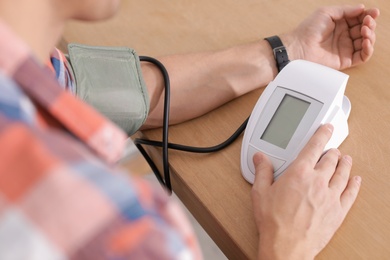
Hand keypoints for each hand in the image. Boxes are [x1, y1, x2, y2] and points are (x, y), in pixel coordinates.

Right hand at [251, 124, 360, 259]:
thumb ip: (262, 171)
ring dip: (345, 163)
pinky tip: (355, 180)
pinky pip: (350, 193)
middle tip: (333, 148)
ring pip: (342, 173)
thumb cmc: (273, 221)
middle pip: (330, 159)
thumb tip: (260, 158)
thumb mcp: (260, 192)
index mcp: (299, 173)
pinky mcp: (338, 211)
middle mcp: (317, 181)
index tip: (327, 128)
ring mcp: (330, 196)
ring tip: (345, 158)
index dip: (322, 134)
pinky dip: (354, 184)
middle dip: (332, 151)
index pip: (314, 147)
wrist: (287, 245)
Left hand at [282, 4, 379, 69]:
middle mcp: (343, 36)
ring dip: (370, 35)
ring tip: (365, 30)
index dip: (368, 15)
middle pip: (364, 30)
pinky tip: (366, 42)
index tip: (373, 12)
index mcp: (340, 24)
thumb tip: (361, 8)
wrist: (299, 47)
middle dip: (370, 24)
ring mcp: (345, 48)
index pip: (359, 19)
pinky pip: (362, 56)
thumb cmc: (308, 30)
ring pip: (366, 42)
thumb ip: (345, 10)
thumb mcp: (326, 13)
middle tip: (367, 22)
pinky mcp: (345, 60)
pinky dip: (368, 49)